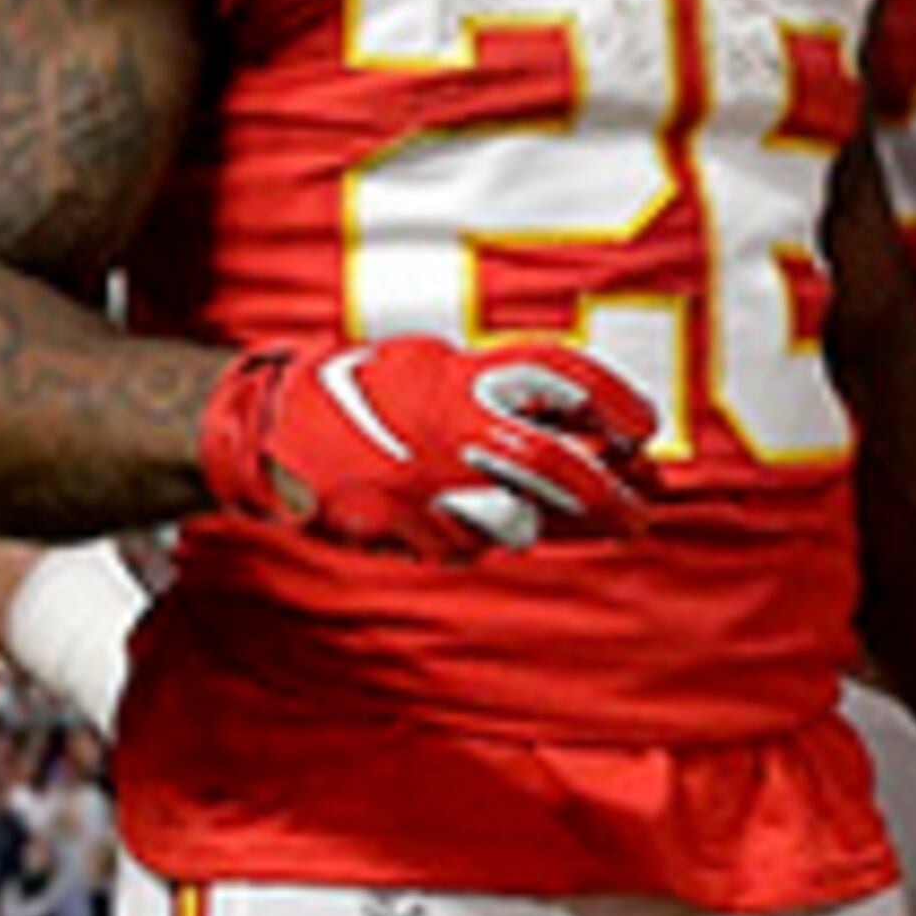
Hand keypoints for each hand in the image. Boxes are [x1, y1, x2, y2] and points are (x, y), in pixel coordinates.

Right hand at [197, 337, 659, 561]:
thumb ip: (497, 391)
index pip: (559, 375)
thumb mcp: (431, 368)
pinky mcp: (401, 530)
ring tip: (527, 515)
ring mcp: (425, 485)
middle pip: (557, 464)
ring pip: (516, 522)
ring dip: (533, 524)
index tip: (646, 427)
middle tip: (640, 513)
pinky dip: (470, 538)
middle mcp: (448, 430)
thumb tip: (581, 423)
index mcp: (458, 377)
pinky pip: (462, 547)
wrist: (268, 430)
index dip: (614, 398)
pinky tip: (450, 519)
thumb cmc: (361, 394)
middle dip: (609, 495)